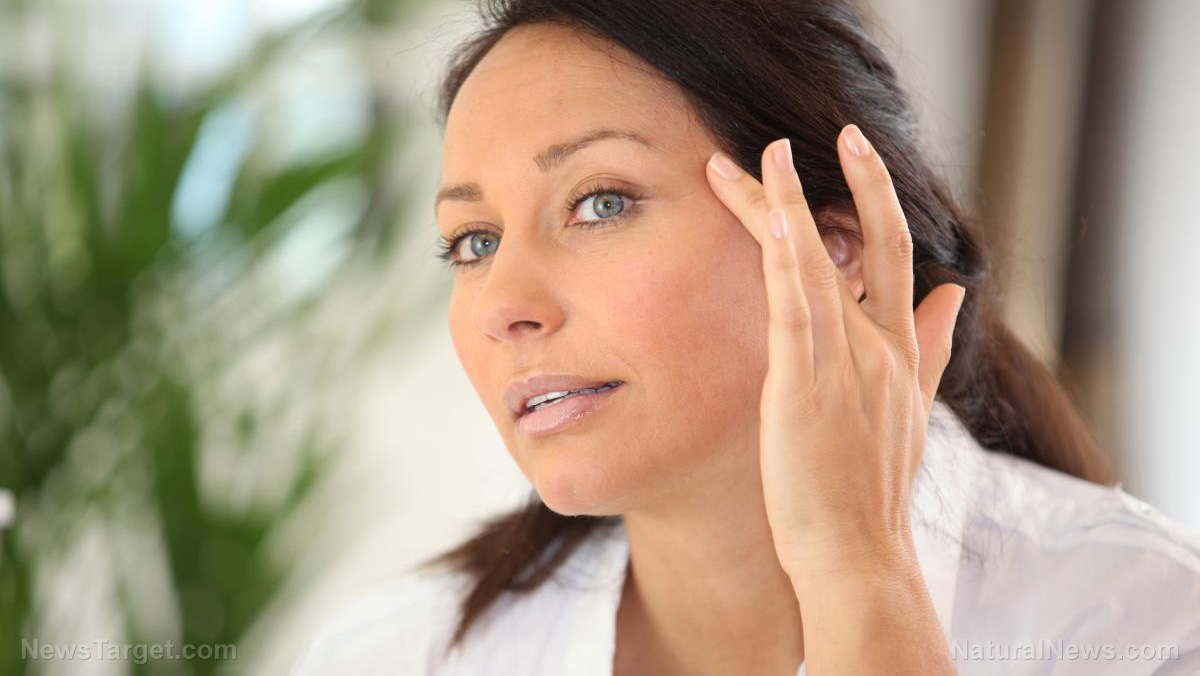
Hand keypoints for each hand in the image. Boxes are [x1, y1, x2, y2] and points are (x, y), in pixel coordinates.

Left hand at [704, 125, 965, 579]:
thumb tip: (954, 293)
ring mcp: (846, 364)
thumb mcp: (908, 411)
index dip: (878, 203)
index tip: (859, 159)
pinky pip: (798, 308)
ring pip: (820, 265)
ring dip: (788, 205)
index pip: (894, 259)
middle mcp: (880, 348)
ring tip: (759, 157)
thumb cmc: (870, 491)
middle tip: (841, 131)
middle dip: (859, 182)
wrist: (860, 556)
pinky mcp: (806, 384)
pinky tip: (778, 218)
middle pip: (869, 246)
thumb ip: (930, 347)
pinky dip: (790, 259)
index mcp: (899, 353)